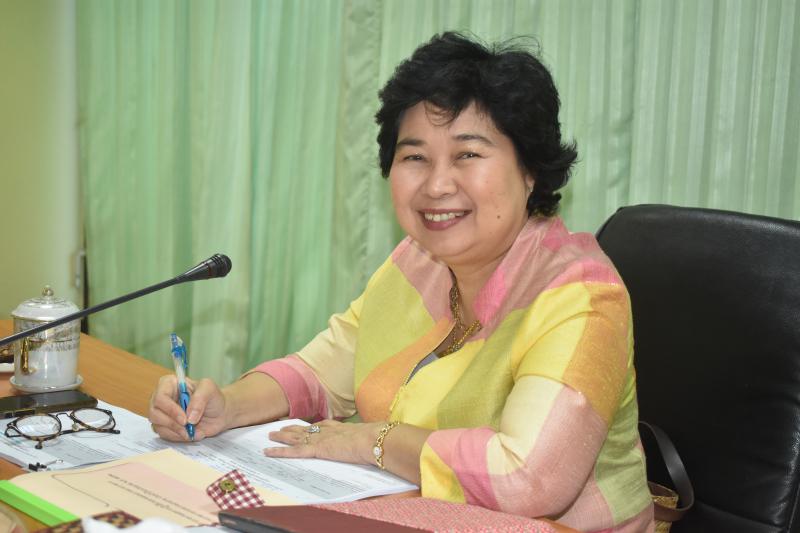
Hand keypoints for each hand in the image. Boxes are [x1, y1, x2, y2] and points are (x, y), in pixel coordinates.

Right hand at [148, 375, 227, 441]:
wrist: (220, 413)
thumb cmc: (213, 397)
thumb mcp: (210, 389)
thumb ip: (200, 399)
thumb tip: (189, 417)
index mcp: (169, 384)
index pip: (160, 396)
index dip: (170, 410)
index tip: (184, 419)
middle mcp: (162, 399)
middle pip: (155, 413)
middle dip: (172, 423)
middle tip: (188, 428)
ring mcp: (162, 413)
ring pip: (158, 426)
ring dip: (176, 432)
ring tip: (192, 432)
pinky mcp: (166, 427)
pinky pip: (165, 435)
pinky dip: (178, 437)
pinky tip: (191, 434)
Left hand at [265, 419, 381, 464]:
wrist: (374, 440)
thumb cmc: (376, 440)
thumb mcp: (370, 438)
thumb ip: (366, 441)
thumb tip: (375, 444)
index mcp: (341, 428)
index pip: (322, 426)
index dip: (312, 426)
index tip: (305, 425)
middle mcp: (328, 431)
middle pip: (306, 429)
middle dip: (292, 428)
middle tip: (280, 427)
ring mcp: (321, 439)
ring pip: (296, 437)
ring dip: (282, 437)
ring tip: (270, 435)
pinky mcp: (317, 450)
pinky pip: (294, 451)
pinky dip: (280, 452)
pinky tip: (269, 452)